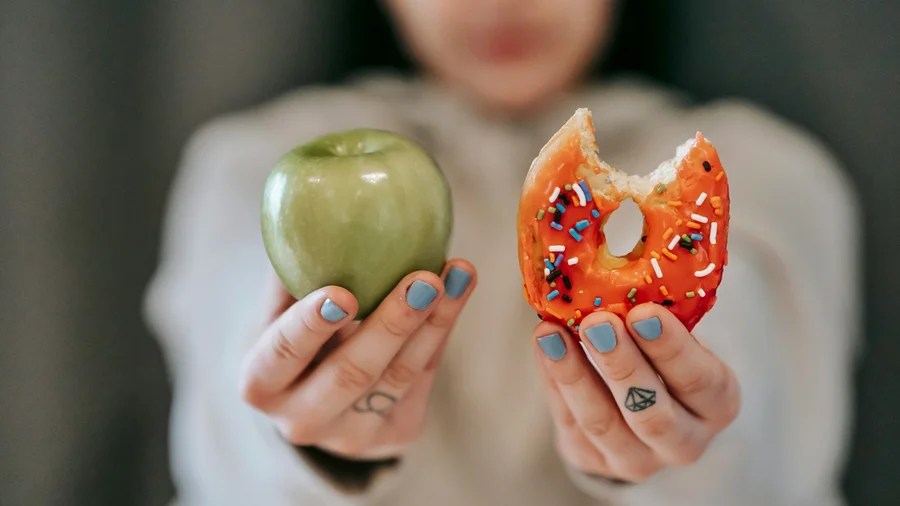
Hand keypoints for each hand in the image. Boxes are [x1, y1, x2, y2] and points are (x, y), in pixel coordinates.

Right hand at [239, 260, 475, 459]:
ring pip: (398, 377)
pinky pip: (423, 378)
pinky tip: (458, 290)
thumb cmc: (293, 334)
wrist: (317, 399)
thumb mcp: (278, 309)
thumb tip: (311, 205)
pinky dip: (441, 330)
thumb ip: (291, 271)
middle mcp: (301, 420)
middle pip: (351, 374)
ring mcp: (351, 436)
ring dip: (434, 322)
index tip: (342, 293)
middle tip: (423, 278)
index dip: (310, 326)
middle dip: (392, 325)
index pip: (282, 356)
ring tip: (457, 274)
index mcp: (260, 384)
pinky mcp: (396, 435)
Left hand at [533, 304, 740, 481]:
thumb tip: (616, 266)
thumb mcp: (675, 337)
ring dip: (574, 374)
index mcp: (717, 404)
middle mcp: (684, 442)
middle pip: (652, 412)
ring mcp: (637, 460)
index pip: (700, 380)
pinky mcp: (592, 462)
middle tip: (597, 322)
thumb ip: (656, 316)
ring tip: (552, 332)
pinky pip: (569, 421)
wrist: (641, 408)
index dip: (672, 348)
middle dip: (622, 365)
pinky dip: (554, 380)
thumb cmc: (662, 356)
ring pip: (602, 423)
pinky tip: (545, 345)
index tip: (644, 312)